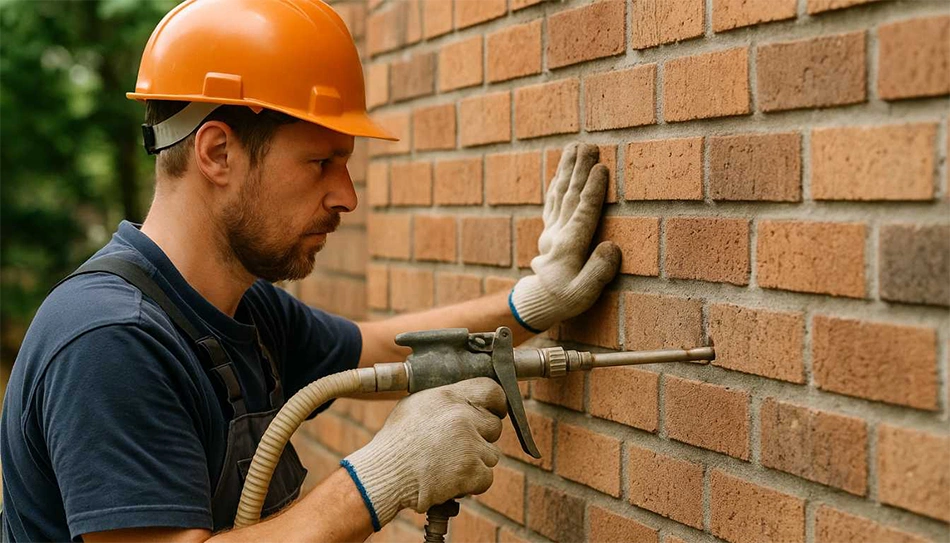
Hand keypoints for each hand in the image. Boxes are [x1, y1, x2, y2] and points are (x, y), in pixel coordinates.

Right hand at [341, 378, 506, 529]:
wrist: (385, 475)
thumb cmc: (396, 443)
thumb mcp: (416, 405)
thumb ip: (446, 400)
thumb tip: (467, 399)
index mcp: (448, 397)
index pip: (492, 390)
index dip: (496, 403)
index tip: (494, 412)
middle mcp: (462, 417)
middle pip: (494, 426)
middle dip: (481, 438)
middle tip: (457, 447)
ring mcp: (469, 444)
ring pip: (491, 454)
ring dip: (475, 462)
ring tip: (447, 464)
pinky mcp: (471, 470)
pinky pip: (486, 477)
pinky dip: (472, 483)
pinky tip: (450, 479)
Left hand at [509, 143, 621, 331]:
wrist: (538, 303)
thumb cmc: (565, 300)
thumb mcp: (584, 294)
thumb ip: (598, 271)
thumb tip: (611, 247)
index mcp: (569, 247)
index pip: (583, 213)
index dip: (593, 190)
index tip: (601, 168)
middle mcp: (557, 234)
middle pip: (570, 196)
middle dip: (580, 170)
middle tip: (589, 146)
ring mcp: (550, 229)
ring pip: (560, 193)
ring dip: (568, 169)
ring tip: (575, 147)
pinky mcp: (548, 229)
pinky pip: (552, 200)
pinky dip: (557, 182)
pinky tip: (562, 169)